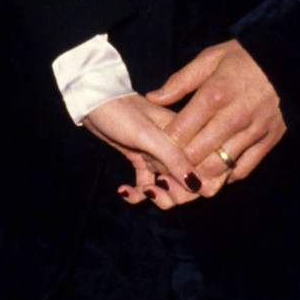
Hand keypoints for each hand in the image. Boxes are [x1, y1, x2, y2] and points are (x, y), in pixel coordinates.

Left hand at [83, 94, 202, 208]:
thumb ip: (173, 157)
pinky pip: (148, 185)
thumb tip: (196, 185)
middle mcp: (177, 147)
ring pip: (169, 188)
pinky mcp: (142, 160)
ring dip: (157, 197)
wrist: (92, 102)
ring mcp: (159, 155)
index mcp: (186, 136)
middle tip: (155, 188)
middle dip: (175, 194)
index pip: (206, 168)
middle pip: (189, 183)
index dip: (197, 185)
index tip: (175, 185)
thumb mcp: (148, 134)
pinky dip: (138, 193)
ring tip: (142, 191)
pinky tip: (124, 190)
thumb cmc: (120, 112)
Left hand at [148, 40, 285, 194]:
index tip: (154, 148)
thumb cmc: (245, 57)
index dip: (162, 145)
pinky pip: (243, 170)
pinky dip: (226, 176)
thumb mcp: (211, 58)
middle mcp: (234, 118)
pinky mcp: (268, 142)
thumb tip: (153, 98)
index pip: (179, 133)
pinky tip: (216, 169)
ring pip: (218, 168)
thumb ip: (180, 81)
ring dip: (199, 174)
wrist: (290, 60)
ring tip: (188, 171)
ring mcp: (253, 132)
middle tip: (166, 165)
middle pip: (196, 155)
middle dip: (177, 164)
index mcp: (214, 95)